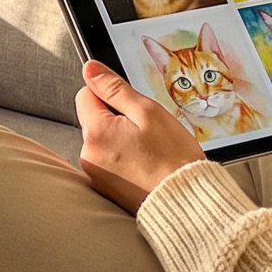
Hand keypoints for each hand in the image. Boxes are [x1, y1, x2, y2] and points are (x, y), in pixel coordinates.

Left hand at [73, 61, 206, 212]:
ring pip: (104, 140)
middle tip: (147, 130)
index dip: (110, 93)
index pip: (86, 94)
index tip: (133, 105)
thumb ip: (114, 88)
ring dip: (121, 139)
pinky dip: (125, 158)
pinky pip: (110, 160)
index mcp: (96, 132)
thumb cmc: (171, 158)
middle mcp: (88, 155)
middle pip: (94, 118)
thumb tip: (90, 68)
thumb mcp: (147, 112)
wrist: (185, 203)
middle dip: (117, 118)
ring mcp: (95, 174)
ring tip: (149, 150)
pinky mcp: (105, 188)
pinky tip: (146, 164)